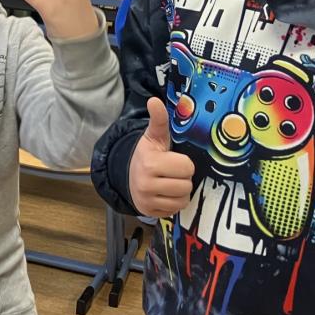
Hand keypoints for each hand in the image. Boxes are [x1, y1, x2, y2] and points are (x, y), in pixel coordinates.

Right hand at [127, 98, 195, 216]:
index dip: (184, 163)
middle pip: (186, 185)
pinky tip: (166, 193)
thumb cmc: (147, 155)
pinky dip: (174, 202)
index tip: (174, 160)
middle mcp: (146, 184)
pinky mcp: (150, 212)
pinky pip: (175, 210)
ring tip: (170, 183)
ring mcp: (147, 200)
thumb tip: (154, 101)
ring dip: (181, 192)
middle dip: (183, 178)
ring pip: (183, 200)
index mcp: (150, 163)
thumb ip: (158, 120)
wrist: (128, 176)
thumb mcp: (153, 137)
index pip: (187, 167)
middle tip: (172, 172)